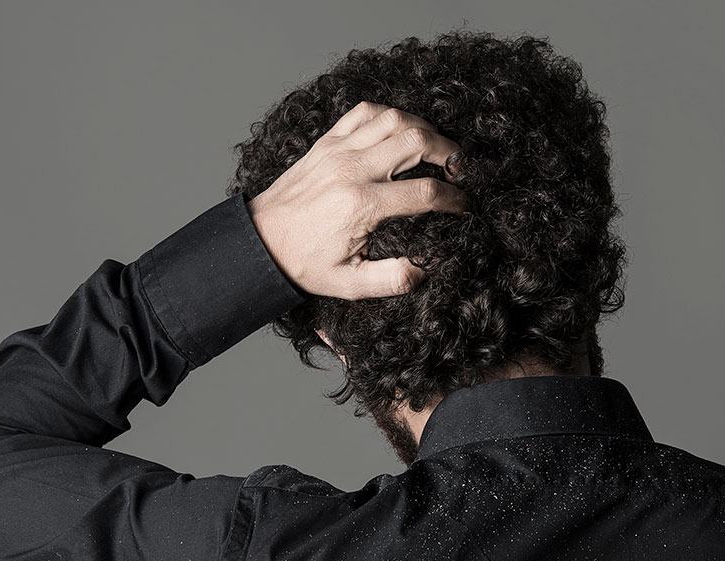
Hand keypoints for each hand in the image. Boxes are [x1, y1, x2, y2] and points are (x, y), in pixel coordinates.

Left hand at [246, 101, 468, 300]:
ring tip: (436, 148)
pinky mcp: (326, 142)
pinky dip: (388, 115)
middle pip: (416, 141)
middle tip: (460, 169)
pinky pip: (364, 112)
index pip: (425, 192)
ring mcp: (337, 150)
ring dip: (423, 128)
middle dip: (449, 152)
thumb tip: (428, 267)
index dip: (455, 198)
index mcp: (361, 206)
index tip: (464, 206)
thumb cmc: (303, 263)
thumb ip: (392, 279)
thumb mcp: (349, 284)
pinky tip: (399, 131)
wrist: (259, 242)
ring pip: (393, 118)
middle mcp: (351, 170)